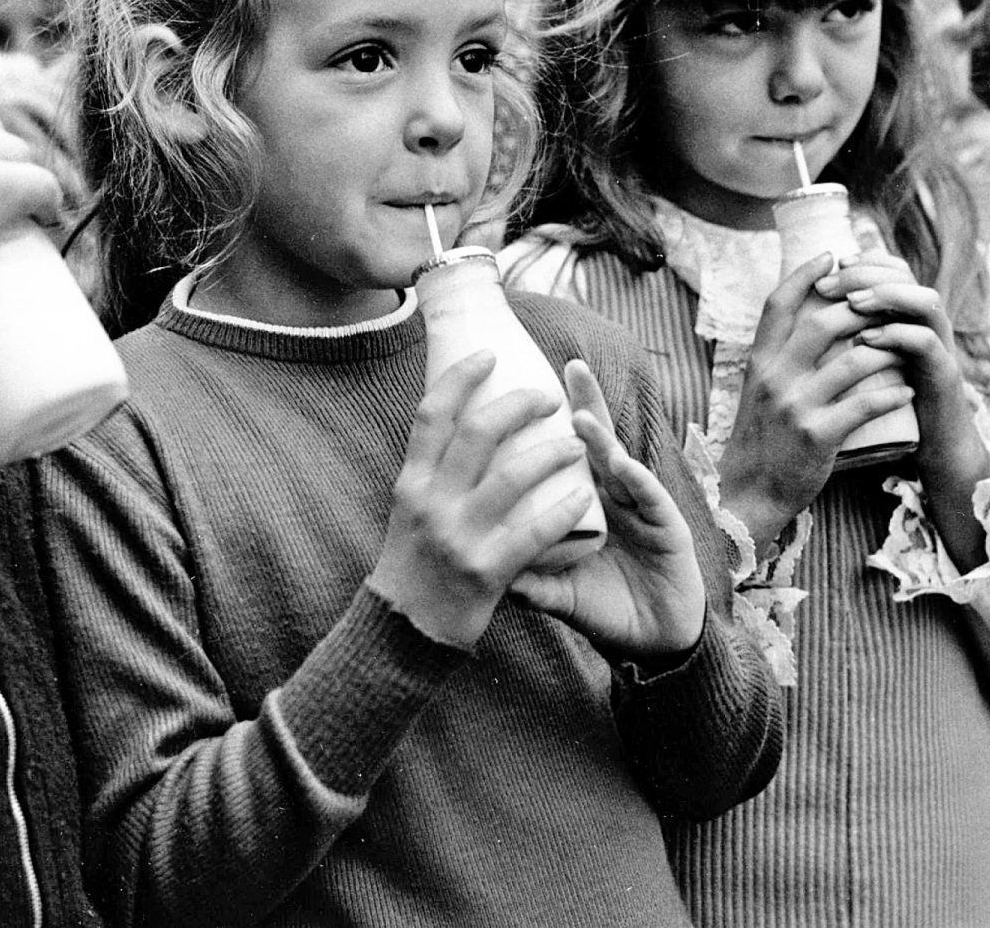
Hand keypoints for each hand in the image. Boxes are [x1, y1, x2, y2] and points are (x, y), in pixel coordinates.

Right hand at [367, 353, 594, 649]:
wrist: (406, 633)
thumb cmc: (415, 566)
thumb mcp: (411, 511)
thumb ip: (434, 474)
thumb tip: (459, 424)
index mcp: (412, 482)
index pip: (433, 414)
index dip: (462, 377)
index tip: (491, 355)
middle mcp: (432, 502)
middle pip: (479, 432)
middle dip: (520, 405)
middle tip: (549, 398)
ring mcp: (459, 536)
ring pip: (513, 475)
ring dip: (553, 453)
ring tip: (579, 446)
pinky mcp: (486, 571)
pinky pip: (534, 532)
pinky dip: (562, 511)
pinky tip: (583, 498)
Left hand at [511, 362, 706, 658]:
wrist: (653, 644)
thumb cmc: (605, 608)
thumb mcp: (557, 592)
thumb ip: (527, 578)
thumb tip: (480, 565)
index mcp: (588, 502)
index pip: (567, 454)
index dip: (553, 422)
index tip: (527, 387)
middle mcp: (616, 497)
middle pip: (599, 442)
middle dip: (587, 402)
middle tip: (570, 367)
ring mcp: (643, 510)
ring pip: (622, 466)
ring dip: (602, 441)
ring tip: (581, 417)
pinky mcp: (669, 530)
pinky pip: (652, 503)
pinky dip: (640, 484)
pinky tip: (625, 468)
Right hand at [715, 255, 913, 544]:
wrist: (749, 494)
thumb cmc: (761, 440)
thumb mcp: (758, 390)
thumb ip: (779, 356)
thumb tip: (809, 319)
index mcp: (759, 362)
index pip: (778, 303)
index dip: (805, 273)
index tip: (832, 254)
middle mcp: (774, 377)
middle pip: (822, 321)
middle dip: (861, 307)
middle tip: (888, 304)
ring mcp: (795, 405)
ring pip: (852, 360)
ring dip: (887, 349)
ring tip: (906, 347)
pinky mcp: (818, 435)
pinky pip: (864, 404)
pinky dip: (892, 394)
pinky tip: (908, 390)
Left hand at [825, 252, 989, 570]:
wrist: (931, 454)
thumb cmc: (889, 409)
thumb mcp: (865, 367)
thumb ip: (848, 339)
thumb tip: (802, 316)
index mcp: (906, 317)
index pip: (889, 268)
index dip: (861, 260)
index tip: (826, 266)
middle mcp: (925, 324)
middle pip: (904, 275)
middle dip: (864, 273)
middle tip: (827, 285)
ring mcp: (939, 348)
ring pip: (925, 300)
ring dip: (887, 296)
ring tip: (852, 304)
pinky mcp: (943, 376)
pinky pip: (926, 343)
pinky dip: (898, 336)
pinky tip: (868, 339)